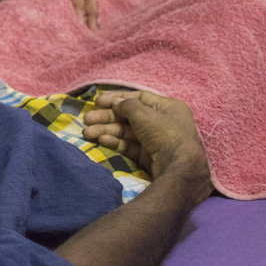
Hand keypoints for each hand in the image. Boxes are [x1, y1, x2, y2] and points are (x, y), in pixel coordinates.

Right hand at [84, 90, 210, 193]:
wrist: (179, 168)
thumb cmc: (164, 133)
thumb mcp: (144, 114)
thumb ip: (126, 105)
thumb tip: (114, 102)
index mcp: (167, 107)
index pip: (138, 98)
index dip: (117, 98)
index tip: (98, 101)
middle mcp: (162, 122)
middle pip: (128, 116)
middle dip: (106, 117)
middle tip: (86, 119)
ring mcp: (155, 140)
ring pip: (126, 132)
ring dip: (106, 130)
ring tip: (87, 133)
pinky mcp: (148, 156)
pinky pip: (129, 145)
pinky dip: (115, 142)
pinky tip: (102, 140)